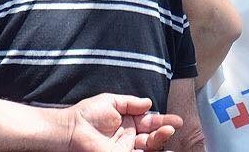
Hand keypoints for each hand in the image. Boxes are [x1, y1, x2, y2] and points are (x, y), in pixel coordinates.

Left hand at [64, 94, 178, 151]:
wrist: (72, 129)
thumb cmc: (87, 114)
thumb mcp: (111, 102)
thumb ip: (131, 103)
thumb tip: (149, 103)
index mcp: (128, 123)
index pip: (150, 123)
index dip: (163, 121)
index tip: (177, 120)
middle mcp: (130, 137)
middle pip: (153, 136)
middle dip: (164, 131)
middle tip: (172, 126)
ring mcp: (126, 149)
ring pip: (149, 147)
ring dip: (160, 140)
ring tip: (167, 131)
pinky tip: (160, 148)